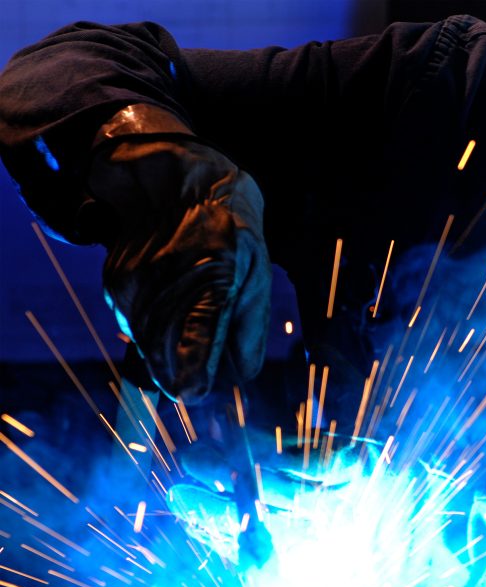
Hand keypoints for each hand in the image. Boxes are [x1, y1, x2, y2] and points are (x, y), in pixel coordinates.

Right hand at [89, 113, 270, 400]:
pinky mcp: (117, 288)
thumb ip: (249, 327)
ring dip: (170, 355)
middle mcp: (168, 283)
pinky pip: (137, 331)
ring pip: (151, 349)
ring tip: (190, 321)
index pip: (199, 339)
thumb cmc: (229, 231)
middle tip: (202, 374)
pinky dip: (155, 332)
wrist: (175, 183)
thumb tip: (240, 375)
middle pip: (168, 359)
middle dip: (187, 374)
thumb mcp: (256, 271)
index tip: (195, 391)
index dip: (196, 372)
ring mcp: (137, 285)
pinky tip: (171, 304)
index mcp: (215, 277)